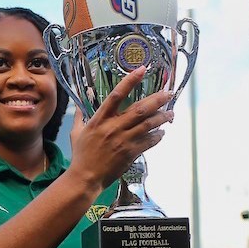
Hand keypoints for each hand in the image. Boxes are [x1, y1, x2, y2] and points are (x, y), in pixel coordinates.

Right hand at [65, 65, 176, 192]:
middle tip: (169, 93)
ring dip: (162, 117)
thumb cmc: (81, 155)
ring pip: (148, 124)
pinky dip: (157, 136)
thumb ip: (80, 116)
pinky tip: (162, 132)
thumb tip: (79, 103)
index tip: (142, 69)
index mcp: (100, 119)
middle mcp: (113, 127)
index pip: (116, 95)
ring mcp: (123, 140)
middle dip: (158, 99)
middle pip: (140, 108)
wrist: (85, 177)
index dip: (130, 80)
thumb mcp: (76, 132)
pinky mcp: (130, 153)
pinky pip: (149, 141)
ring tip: (171, 114)